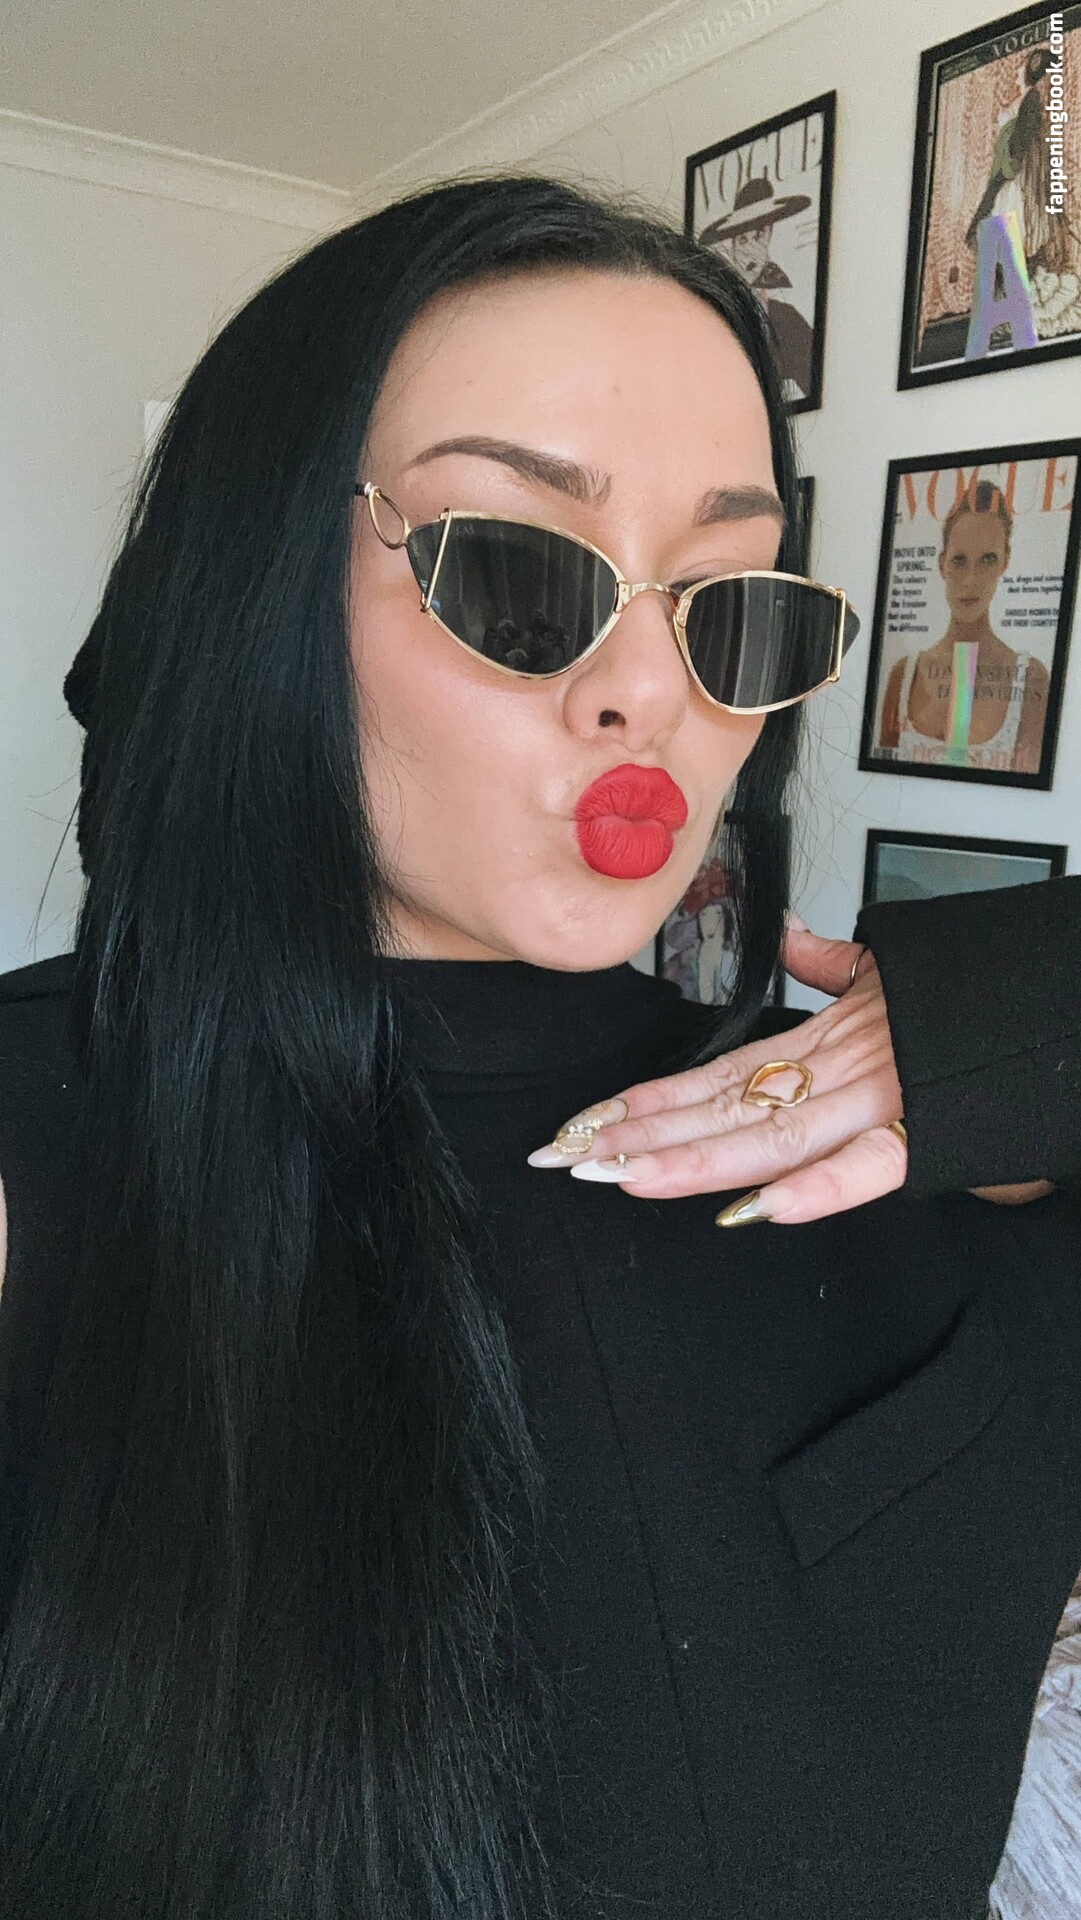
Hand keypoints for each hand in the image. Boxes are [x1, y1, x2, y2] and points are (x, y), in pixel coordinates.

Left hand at [527, 919, 1052, 1223]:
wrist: (1053, 997)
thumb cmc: (973, 994)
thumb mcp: (893, 971)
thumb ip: (835, 964)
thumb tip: (797, 941)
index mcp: (828, 1042)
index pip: (718, 1076)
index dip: (652, 1101)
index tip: (590, 1121)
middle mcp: (841, 1070)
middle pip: (726, 1110)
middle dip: (645, 1138)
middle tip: (574, 1158)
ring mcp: (880, 1099)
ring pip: (772, 1134)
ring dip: (695, 1160)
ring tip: (627, 1174)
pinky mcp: (929, 1129)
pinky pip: (869, 1167)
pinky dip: (817, 1189)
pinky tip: (758, 1209)